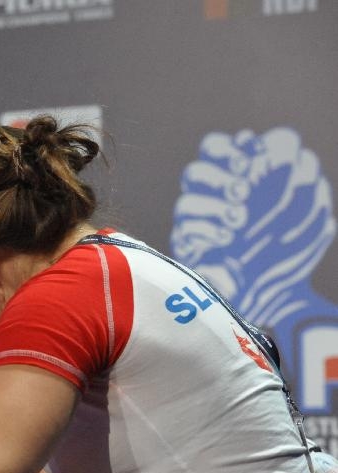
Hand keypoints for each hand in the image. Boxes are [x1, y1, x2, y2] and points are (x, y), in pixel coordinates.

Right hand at [171, 127, 329, 307]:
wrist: (273, 300)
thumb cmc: (290, 256)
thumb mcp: (311, 215)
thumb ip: (305, 179)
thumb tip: (292, 151)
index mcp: (236, 185)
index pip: (217, 150)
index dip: (230, 149)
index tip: (254, 159)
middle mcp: (212, 203)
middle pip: (196, 172)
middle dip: (219, 176)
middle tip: (244, 191)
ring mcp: (197, 227)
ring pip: (187, 200)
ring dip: (214, 206)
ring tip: (239, 221)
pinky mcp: (186, 250)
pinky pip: (185, 229)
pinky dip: (206, 230)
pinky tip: (227, 240)